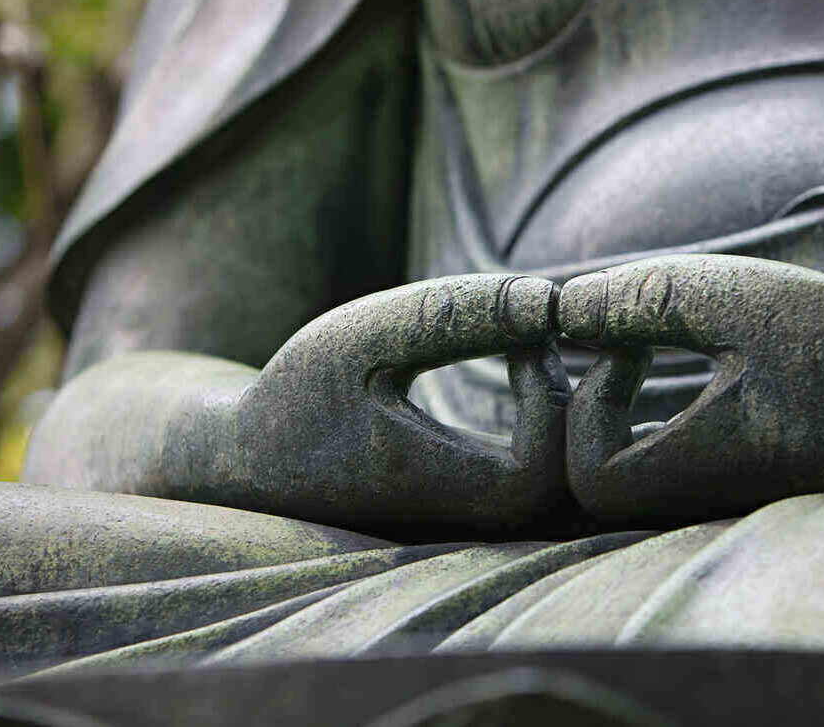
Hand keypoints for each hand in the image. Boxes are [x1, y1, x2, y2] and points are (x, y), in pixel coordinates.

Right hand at [234, 274, 570, 529]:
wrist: (252, 457)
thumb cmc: (298, 394)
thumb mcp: (364, 335)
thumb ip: (454, 315)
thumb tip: (548, 299)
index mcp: (437, 491)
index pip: (547, 468)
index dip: (551, 397)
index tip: (519, 338)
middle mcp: (466, 523)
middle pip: (571, 483)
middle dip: (569, 399)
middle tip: (535, 332)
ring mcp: (474, 525)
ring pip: (564, 486)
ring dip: (564, 409)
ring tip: (531, 342)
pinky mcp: (476, 510)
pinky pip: (544, 478)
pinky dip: (550, 420)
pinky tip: (522, 359)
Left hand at [558, 255, 823, 518]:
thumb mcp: (745, 297)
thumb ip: (646, 299)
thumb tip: (559, 308)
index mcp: (706, 466)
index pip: (588, 476)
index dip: (586, 406)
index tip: (629, 344)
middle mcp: (700, 498)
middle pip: (591, 485)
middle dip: (582, 408)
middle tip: (614, 341)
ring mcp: (710, 497)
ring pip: (618, 474)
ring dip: (607, 410)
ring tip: (633, 343)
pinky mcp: (722, 483)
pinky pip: (650, 464)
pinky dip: (634, 416)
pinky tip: (661, 358)